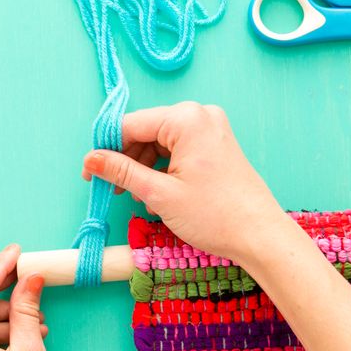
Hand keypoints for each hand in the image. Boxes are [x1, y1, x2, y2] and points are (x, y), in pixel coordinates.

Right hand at [81, 102, 285, 264]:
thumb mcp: (159, 193)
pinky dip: (165, 169)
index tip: (90, 173)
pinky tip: (158, 193)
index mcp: (186, 118)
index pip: (130, 125)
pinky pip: (180, 149)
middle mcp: (201, 115)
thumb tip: (91, 159)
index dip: (106, 149)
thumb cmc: (215, 215)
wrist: (260, 235)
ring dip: (145, 167)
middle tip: (114, 190)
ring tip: (139, 197)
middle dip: (127, 160)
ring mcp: (213, 129)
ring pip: (162, 142)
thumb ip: (122, 172)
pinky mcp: (218, 145)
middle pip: (146, 131)